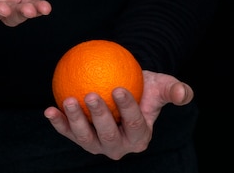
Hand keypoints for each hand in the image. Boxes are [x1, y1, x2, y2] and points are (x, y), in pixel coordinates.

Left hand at [43, 70, 193, 159]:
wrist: (123, 87)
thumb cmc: (146, 86)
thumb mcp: (163, 86)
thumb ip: (175, 90)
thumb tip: (184, 93)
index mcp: (140, 138)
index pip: (134, 124)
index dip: (127, 109)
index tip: (118, 88)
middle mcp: (119, 147)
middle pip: (108, 136)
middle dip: (99, 118)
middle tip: (91, 94)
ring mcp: (98, 145)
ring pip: (85, 138)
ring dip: (74, 121)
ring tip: (69, 100)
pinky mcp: (80, 138)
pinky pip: (67, 131)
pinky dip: (58, 123)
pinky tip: (49, 109)